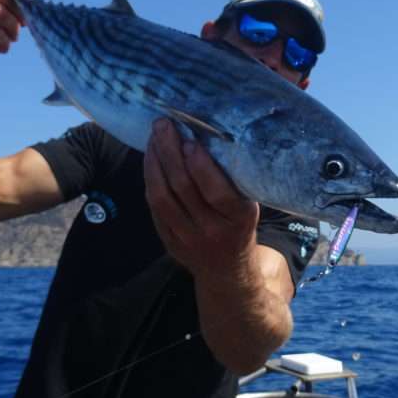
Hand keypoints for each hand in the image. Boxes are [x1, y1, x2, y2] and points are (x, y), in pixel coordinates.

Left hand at [143, 118, 259, 281]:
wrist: (227, 271)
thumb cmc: (238, 226)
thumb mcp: (247, 206)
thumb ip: (229, 180)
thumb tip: (204, 137)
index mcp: (237, 219)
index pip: (215, 191)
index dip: (200, 164)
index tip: (190, 140)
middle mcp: (211, 230)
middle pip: (182, 187)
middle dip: (170, 152)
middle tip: (164, 126)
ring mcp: (186, 238)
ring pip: (161, 196)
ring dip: (154, 162)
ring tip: (154, 137)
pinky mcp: (168, 241)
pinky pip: (153, 206)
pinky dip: (150, 178)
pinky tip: (151, 159)